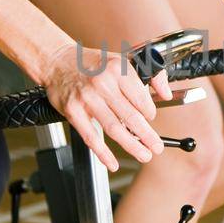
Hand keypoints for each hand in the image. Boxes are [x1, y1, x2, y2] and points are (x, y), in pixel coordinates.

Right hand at [41, 43, 169, 170]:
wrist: (57, 61)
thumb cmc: (91, 63)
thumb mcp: (121, 60)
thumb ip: (150, 74)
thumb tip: (166, 94)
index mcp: (117, 69)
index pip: (141, 98)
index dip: (149, 112)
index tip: (150, 118)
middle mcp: (103, 83)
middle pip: (131, 116)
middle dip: (147, 135)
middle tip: (157, 146)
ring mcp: (87, 98)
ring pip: (114, 128)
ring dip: (132, 145)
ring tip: (144, 154)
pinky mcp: (73, 110)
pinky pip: (91, 136)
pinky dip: (103, 153)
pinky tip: (112, 162)